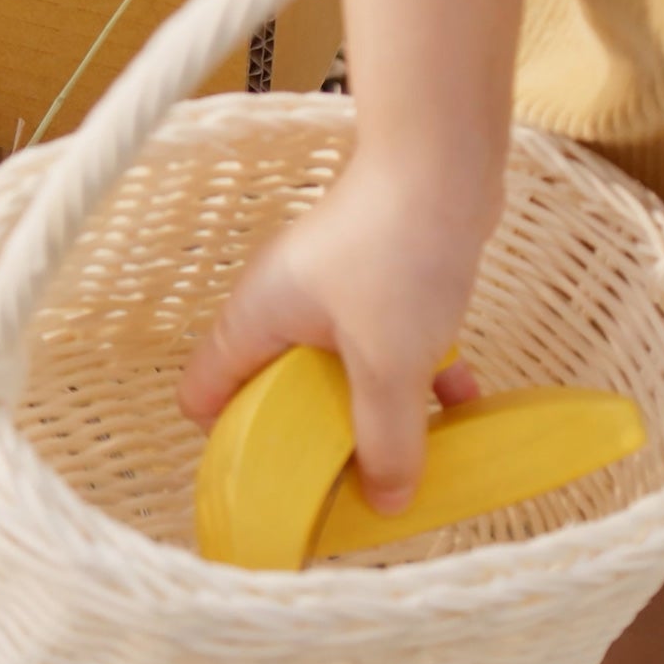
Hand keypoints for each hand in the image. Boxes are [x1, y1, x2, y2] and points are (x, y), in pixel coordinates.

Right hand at [179, 156, 485, 513]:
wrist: (445, 161)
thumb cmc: (396, 252)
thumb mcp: (389, 364)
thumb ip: (386, 439)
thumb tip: (386, 503)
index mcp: (251, 324)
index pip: (203, 397)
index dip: (232, 447)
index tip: (278, 485)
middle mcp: (277, 309)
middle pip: (276, 395)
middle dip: (316, 441)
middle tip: (351, 479)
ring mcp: (326, 294)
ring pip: (337, 375)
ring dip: (375, 411)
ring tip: (414, 448)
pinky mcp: (373, 281)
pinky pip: (381, 346)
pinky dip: (413, 373)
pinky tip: (461, 393)